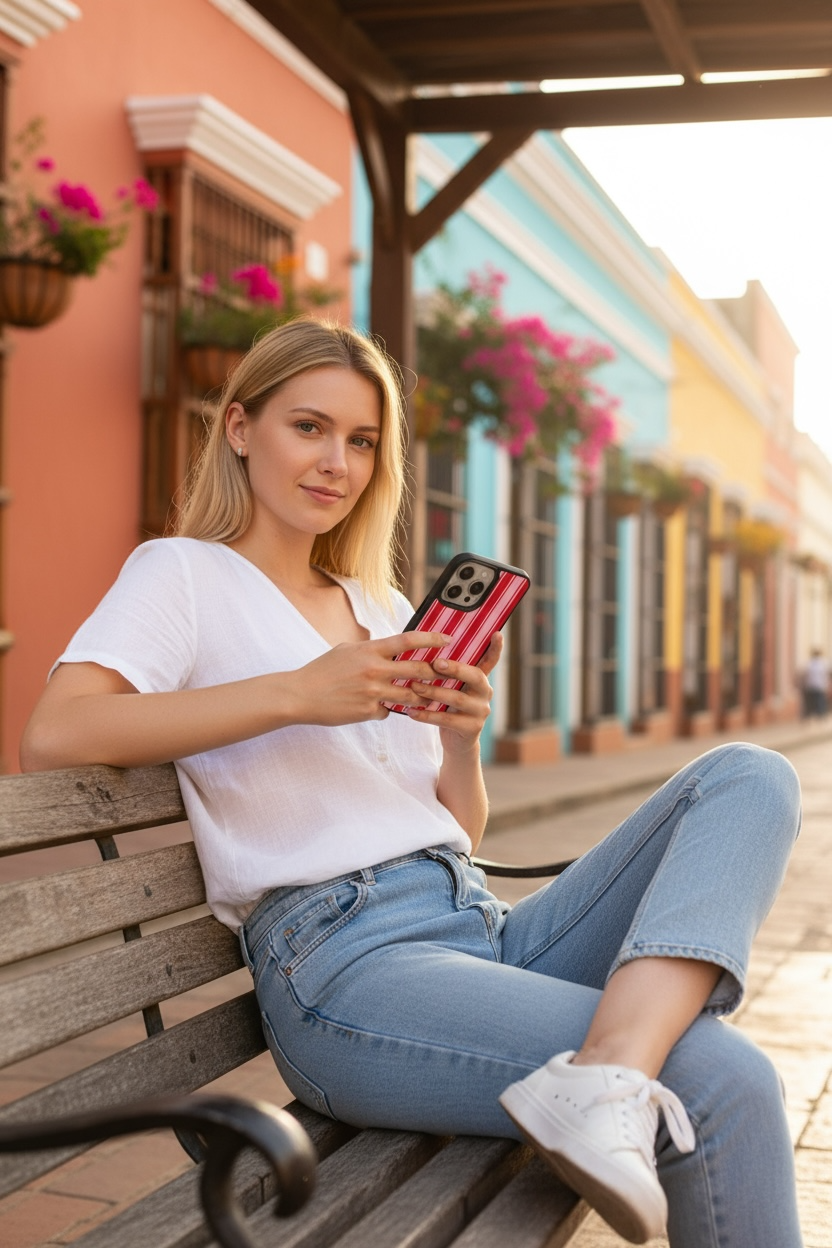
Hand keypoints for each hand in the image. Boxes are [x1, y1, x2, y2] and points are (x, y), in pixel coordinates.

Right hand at [285, 630, 453, 725]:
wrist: (301, 695)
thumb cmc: (323, 670)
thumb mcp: (346, 650)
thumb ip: (370, 649)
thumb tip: (390, 648)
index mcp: (370, 650)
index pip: (408, 641)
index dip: (432, 639)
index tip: (448, 640)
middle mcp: (374, 670)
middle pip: (418, 670)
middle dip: (437, 672)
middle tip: (447, 673)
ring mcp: (373, 692)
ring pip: (410, 695)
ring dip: (421, 696)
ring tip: (427, 696)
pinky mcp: (368, 711)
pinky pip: (388, 711)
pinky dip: (387, 709)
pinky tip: (378, 707)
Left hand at [407, 632, 503, 752]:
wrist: (456, 743)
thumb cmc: (449, 708)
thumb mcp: (452, 689)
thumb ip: (447, 674)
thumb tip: (426, 651)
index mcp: (480, 680)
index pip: (490, 661)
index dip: (495, 649)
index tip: (497, 633)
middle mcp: (485, 693)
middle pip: (476, 676)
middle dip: (455, 668)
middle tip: (434, 663)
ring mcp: (481, 712)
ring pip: (457, 698)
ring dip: (433, 691)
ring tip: (414, 686)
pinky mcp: (472, 729)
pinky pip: (447, 719)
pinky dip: (427, 715)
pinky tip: (411, 711)